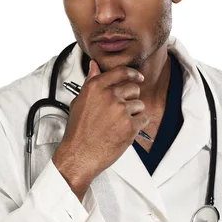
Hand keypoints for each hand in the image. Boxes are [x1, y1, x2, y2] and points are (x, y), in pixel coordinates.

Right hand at [54, 59, 148, 181]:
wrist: (79, 154)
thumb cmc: (78, 132)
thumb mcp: (79, 102)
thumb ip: (90, 82)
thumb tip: (94, 67)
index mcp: (96, 87)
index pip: (121, 72)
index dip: (132, 73)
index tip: (138, 76)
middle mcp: (109, 96)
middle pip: (133, 88)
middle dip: (131, 98)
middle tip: (122, 110)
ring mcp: (121, 110)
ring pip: (139, 105)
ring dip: (134, 114)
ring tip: (119, 124)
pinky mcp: (130, 125)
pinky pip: (144, 119)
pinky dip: (138, 125)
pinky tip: (125, 131)